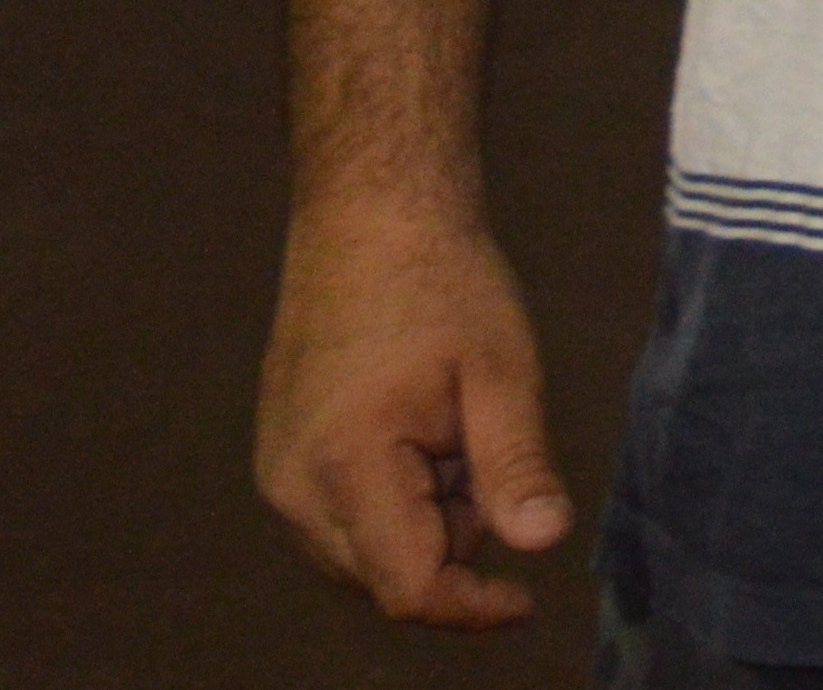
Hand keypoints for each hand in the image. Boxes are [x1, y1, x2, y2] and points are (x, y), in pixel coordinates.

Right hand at [257, 204, 572, 626]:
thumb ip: (516, 464)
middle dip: (451, 543)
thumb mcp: (502, 370)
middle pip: (385, 577)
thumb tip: (545, 540)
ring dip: (424, 519)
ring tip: (451, 425)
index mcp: (344, 464)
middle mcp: (292, 484)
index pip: (407, 587)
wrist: (370, 215)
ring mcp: (278, 473)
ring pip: (364, 552)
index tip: (528, 597)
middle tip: (483, 445)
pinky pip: (343, 518)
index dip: (471, 608)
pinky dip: (395, 498)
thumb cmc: (442, 282)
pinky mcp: (281, 458)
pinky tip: (422, 429)